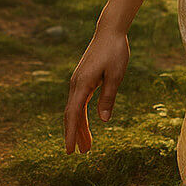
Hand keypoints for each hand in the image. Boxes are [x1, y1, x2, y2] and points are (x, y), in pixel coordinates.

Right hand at [63, 25, 129, 153]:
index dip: (72, 133)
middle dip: (75, 134)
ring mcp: (78, 81)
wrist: (110, 31)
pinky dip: (82, 115)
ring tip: (86, 146)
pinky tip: (87, 124)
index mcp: (82, 84)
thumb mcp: (116, 75)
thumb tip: (103, 120)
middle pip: (72, 115)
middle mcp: (76, 84)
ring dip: (80, 127)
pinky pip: (80, 102)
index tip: (70, 150)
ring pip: (75, 109)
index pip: (74, 114)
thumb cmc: (115, 51)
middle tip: (80, 153)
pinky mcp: (83, 79)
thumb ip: (108, 97)